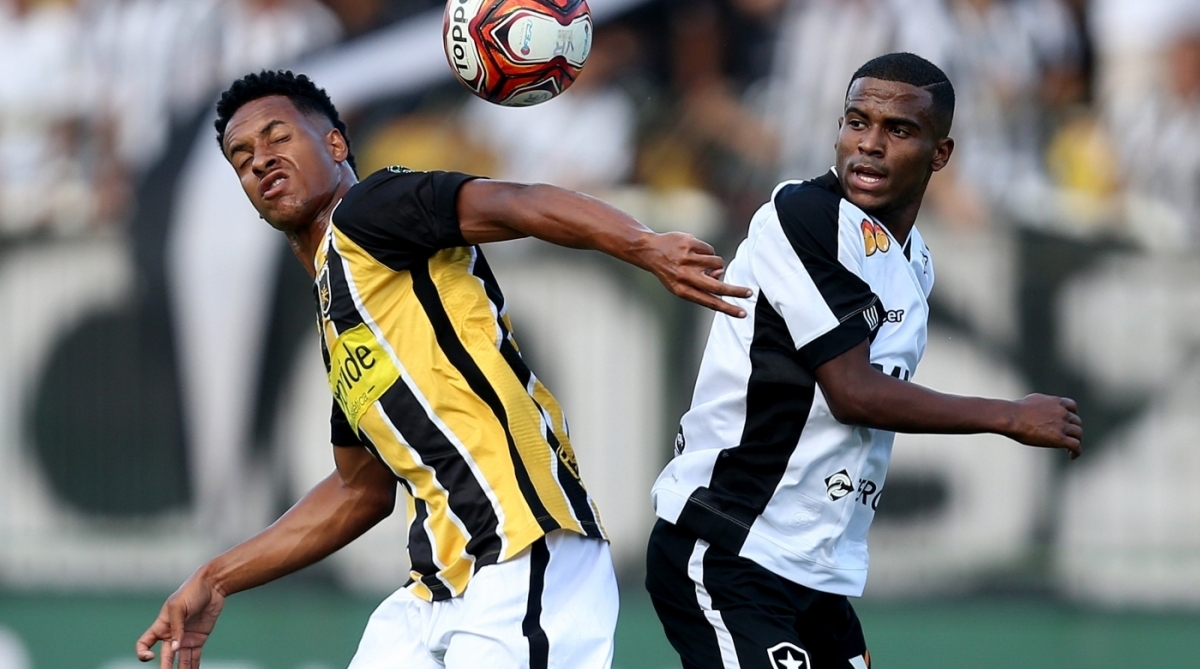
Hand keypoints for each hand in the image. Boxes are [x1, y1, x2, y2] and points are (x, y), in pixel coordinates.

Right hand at [136, 571, 225, 668]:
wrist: (213, 585)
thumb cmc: (192, 591)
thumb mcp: (179, 607)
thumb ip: (177, 628)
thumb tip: (175, 648)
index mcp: (161, 625)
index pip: (144, 643)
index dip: (142, 652)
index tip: (151, 656)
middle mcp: (171, 634)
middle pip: (164, 656)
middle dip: (165, 667)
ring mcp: (185, 638)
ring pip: (180, 659)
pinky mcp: (198, 639)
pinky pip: (194, 656)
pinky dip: (193, 666)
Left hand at [638, 232, 752, 317]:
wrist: (650, 251)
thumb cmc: (670, 271)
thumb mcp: (680, 284)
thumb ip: (701, 284)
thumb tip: (719, 275)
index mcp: (683, 289)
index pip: (710, 302)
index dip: (727, 308)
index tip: (742, 313)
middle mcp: (685, 276)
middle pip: (718, 286)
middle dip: (736, 291)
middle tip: (749, 292)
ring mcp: (688, 259)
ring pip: (717, 263)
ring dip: (714, 263)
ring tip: (700, 262)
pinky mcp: (690, 244)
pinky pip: (710, 249)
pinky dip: (705, 251)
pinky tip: (692, 251)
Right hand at [1006, 394, 1082, 458]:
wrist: (1011, 417)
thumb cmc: (1015, 410)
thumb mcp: (1032, 401)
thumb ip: (1042, 405)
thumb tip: (1038, 409)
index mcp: (1055, 402)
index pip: (1072, 407)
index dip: (1072, 414)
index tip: (1069, 422)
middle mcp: (1062, 412)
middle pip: (1077, 421)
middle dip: (1073, 429)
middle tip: (1068, 437)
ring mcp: (1062, 425)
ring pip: (1078, 434)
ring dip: (1076, 440)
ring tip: (1070, 449)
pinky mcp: (1059, 438)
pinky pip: (1075, 445)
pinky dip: (1077, 451)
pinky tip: (1072, 456)